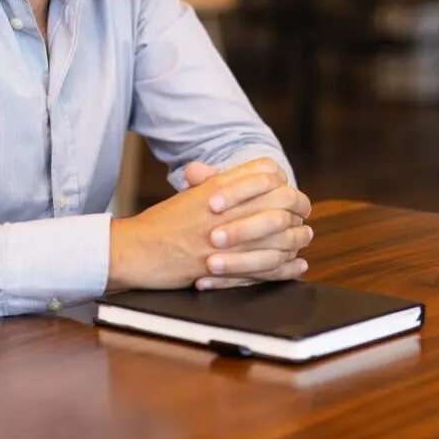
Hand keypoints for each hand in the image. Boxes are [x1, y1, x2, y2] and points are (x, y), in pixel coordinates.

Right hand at [107, 158, 311, 290]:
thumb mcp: (191, 194)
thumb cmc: (161, 224)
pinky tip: (297, 265)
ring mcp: (224, 237)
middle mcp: (224, 207)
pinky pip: (266, 266)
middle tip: (304, 216)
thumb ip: (218, 182)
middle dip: (299, 208)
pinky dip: (286, 266)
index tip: (290, 193)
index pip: (266, 172)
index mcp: (217, 185)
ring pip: (278, 234)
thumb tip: (248, 174)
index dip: (283, 182)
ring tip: (304, 238)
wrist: (134, 251)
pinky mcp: (221, 265)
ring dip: (297, 237)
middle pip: (280, 199)